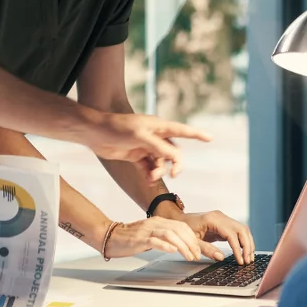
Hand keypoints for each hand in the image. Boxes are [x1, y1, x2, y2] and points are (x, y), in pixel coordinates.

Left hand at [82, 112, 211, 179]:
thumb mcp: (140, 137)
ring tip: (152, 177)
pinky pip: (149, 167)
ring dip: (160, 170)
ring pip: (161, 161)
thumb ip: (158, 147)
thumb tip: (174, 156)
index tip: (210, 138)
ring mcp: (145, 146)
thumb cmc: (118, 129)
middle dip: (175, 163)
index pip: (181, 130)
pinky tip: (148, 179)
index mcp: (158, 126)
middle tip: (174, 174)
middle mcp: (154, 135)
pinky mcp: (136, 155)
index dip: (196, 134)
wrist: (95, 134)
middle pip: (173, 151)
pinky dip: (150, 173)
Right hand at [105, 217, 222, 262]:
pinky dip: (165, 245)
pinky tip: (172, 250)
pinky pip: (154, 240)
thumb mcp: (151, 236)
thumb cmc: (130, 238)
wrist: (110, 236)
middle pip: (179, 229)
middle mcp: (154, 223)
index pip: (182, 226)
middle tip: (196, 255)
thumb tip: (179, 246)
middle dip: (191, 243)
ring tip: (189, 256)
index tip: (199, 250)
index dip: (193, 238)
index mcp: (159, 221)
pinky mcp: (139, 239)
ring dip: (183, 246)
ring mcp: (147, 230)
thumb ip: (164, 237)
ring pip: (170, 234)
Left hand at [178, 210, 255, 264]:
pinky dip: (243, 241)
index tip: (240, 261)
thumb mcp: (192, 241)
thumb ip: (206, 249)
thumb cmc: (183, 229)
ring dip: (248, 243)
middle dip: (247, 246)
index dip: (238, 248)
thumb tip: (221, 257)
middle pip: (242, 229)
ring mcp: (223, 219)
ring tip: (249, 258)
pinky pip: (238, 231)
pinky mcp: (224, 224)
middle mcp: (221, 216)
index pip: (231, 234)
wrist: (179, 219)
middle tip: (248, 261)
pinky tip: (244, 252)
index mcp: (213, 219)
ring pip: (242, 229)